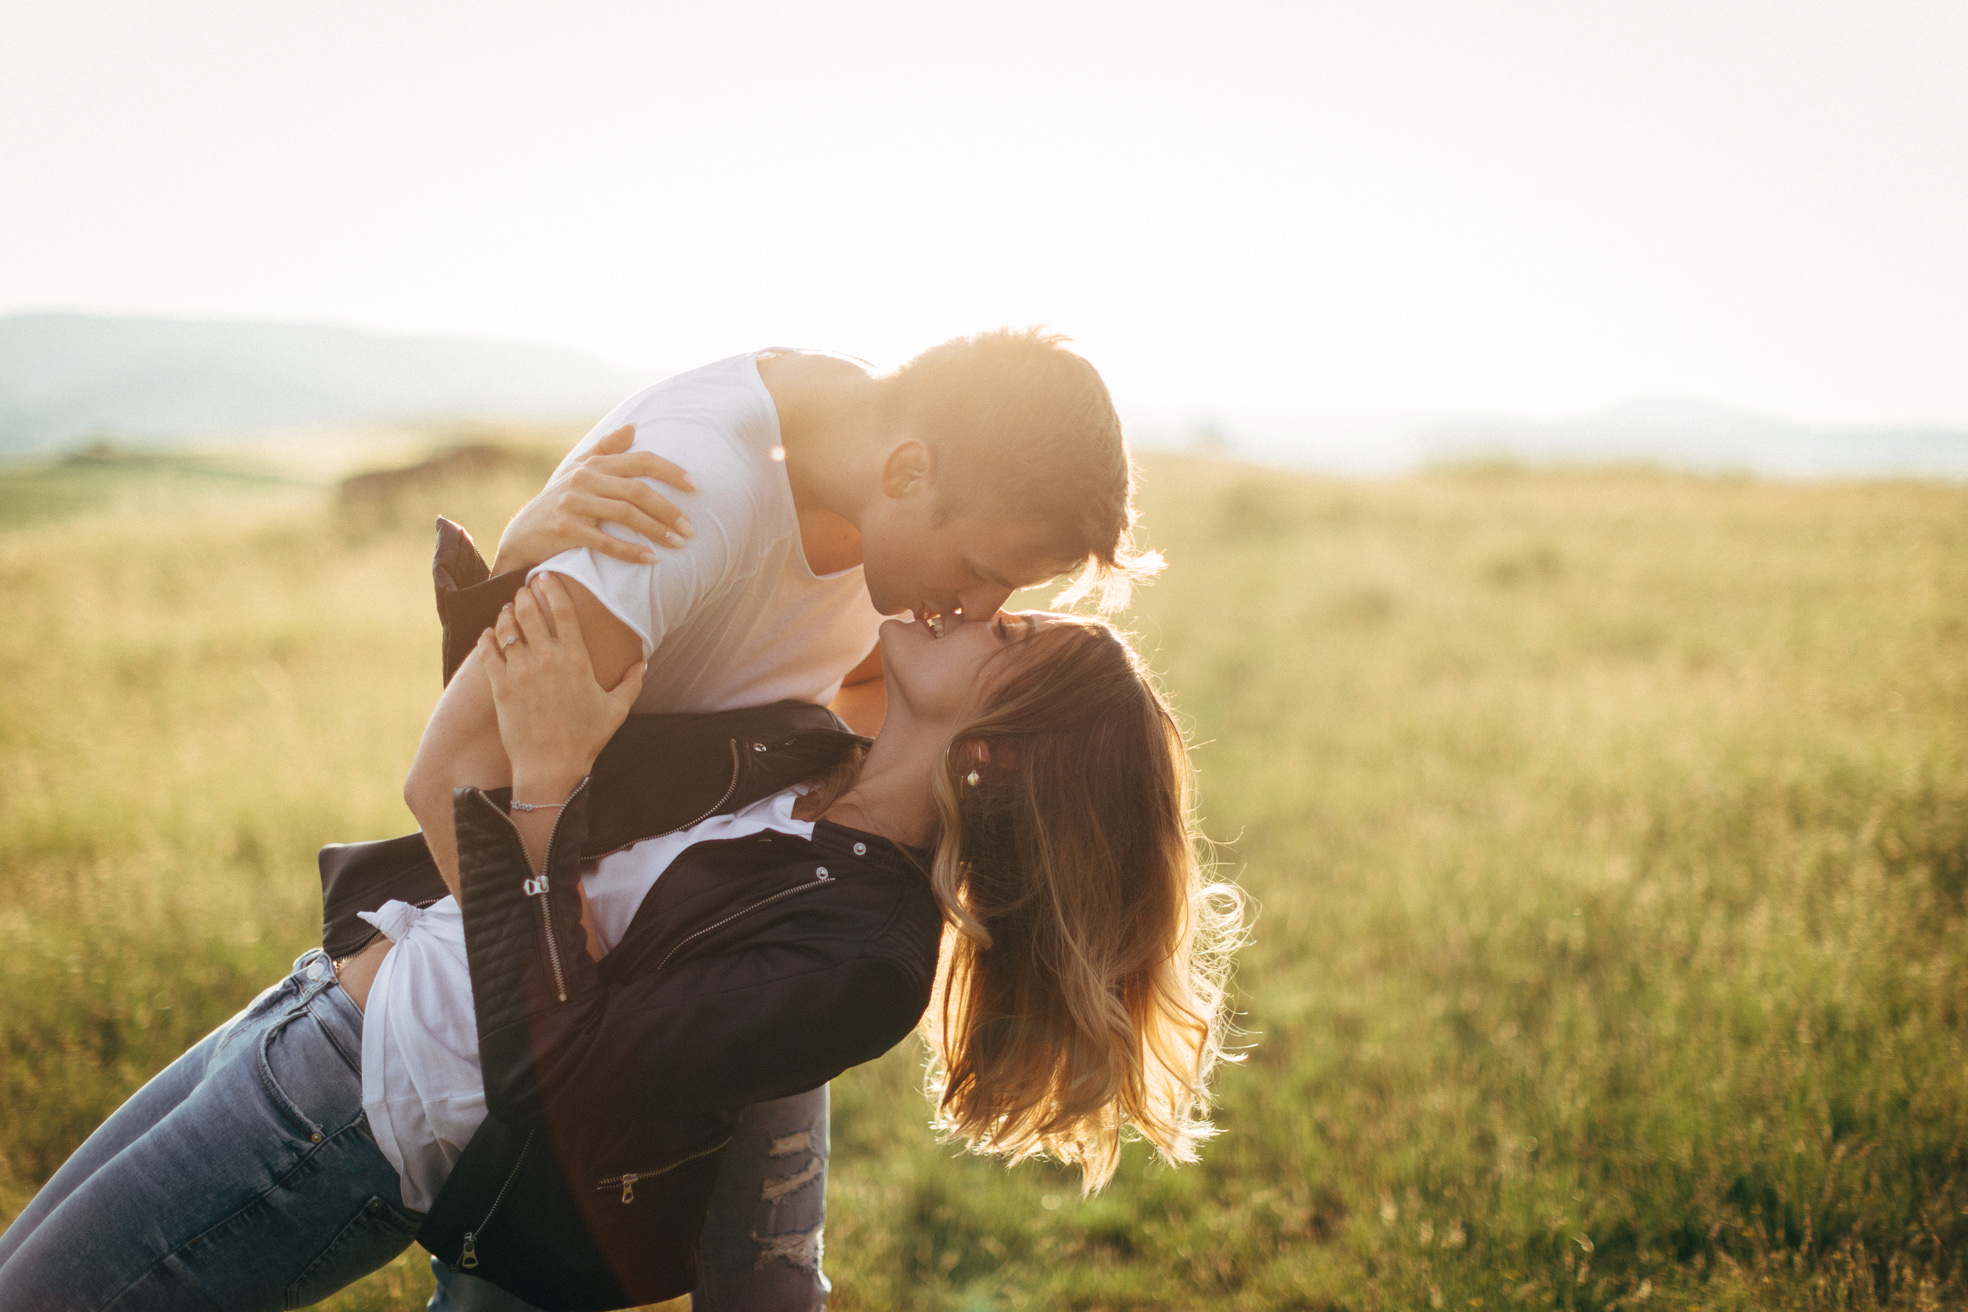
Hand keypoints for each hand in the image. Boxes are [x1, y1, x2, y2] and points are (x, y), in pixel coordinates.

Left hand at [478, 575, 645, 793]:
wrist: (551, 767)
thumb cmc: (586, 739)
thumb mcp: (616, 710)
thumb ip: (631, 683)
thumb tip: (643, 664)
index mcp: (576, 660)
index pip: (563, 611)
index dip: (553, 588)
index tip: (546, 577)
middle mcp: (547, 660)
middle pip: (529, 612)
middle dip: (523, 595)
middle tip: (522, 590)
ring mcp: (521, 673)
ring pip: (507, 628)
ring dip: (505, 614)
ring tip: (506, 610)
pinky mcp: (500, 688)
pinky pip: (488, 653)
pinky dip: (486, 639)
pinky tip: (489, 634)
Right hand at [490, 425, 696, 573]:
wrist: (521, 536)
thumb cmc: (558, 503)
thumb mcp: (578, 471)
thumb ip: (605, 450)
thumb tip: (633, 427)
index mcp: (594, 465)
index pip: (640, 461)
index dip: (671, 472)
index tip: (696, 487)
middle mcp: (583, 479)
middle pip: (637, 491)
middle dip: (669, 509)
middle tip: (691, 529)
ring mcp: (573, 503)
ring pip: (625, 514)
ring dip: (656, 530)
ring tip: (678, 544)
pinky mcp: (564, 528)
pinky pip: (604, 541)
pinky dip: (630, 551)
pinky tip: (650, 559)